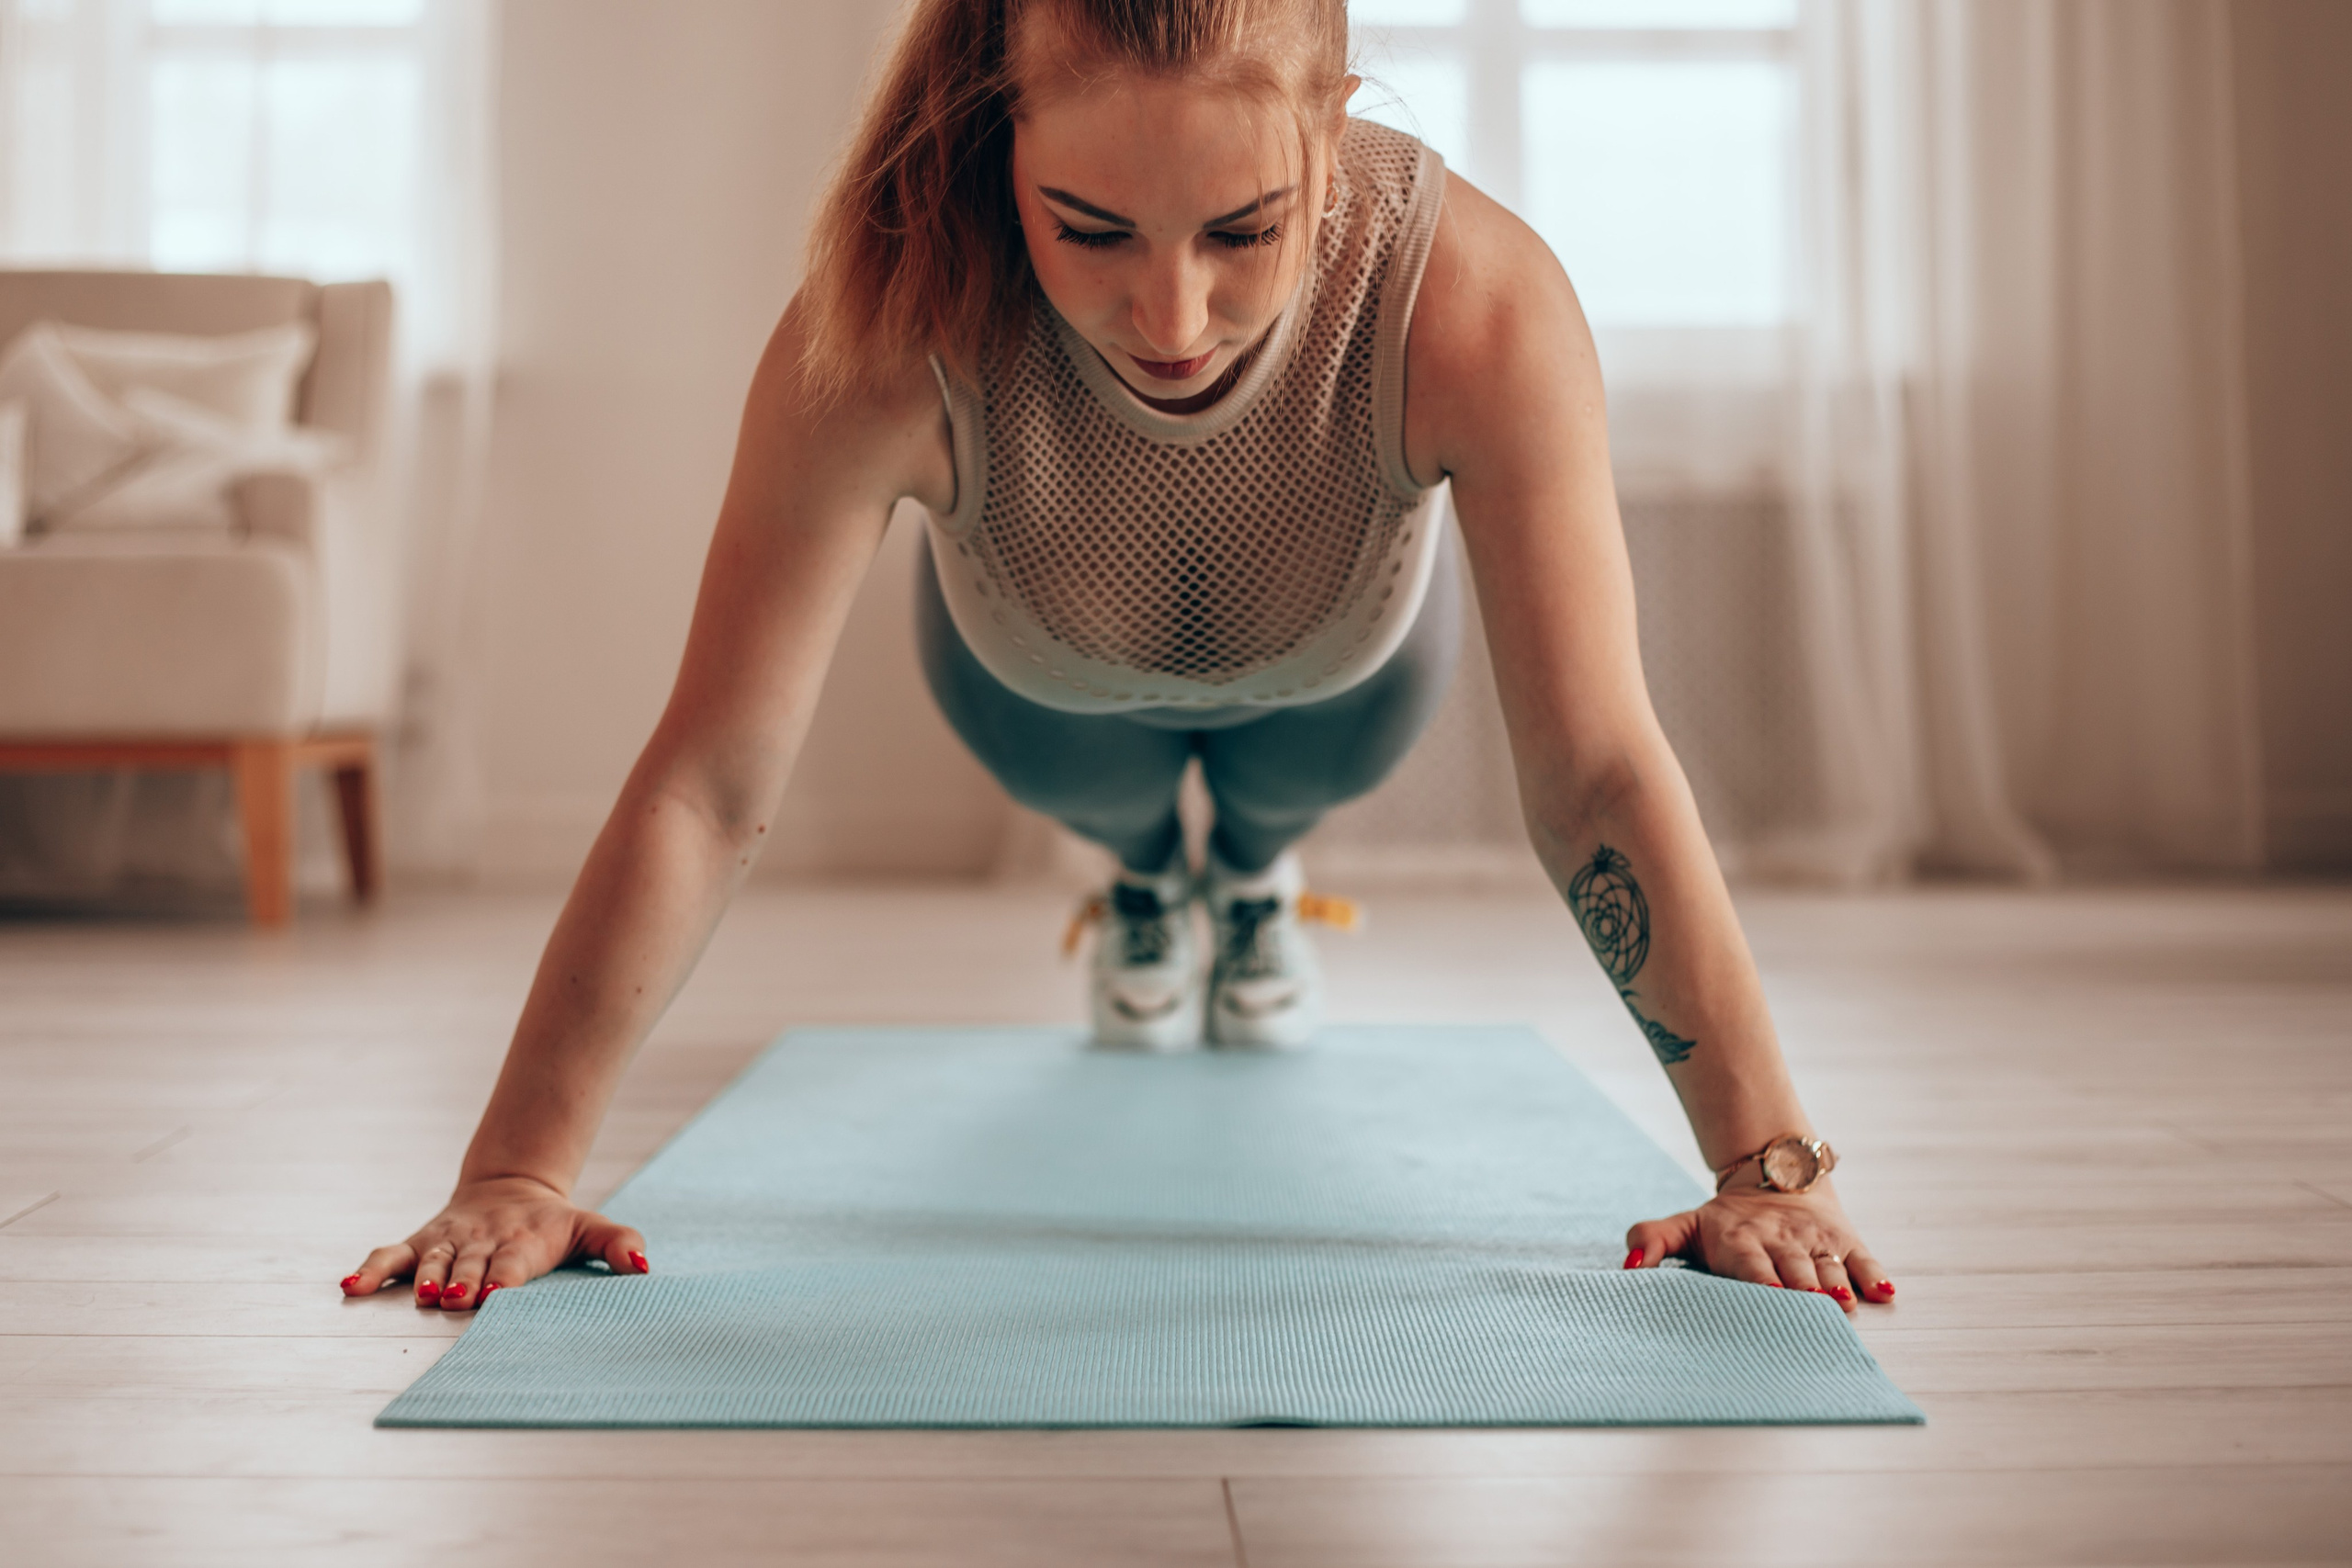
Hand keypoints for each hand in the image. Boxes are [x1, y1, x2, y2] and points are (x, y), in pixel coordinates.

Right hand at [338, 1175, 648, 1311]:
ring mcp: (448, 1241)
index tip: (493, 1294)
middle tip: (455, 1298)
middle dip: (461, 1280)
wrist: (512, 1188)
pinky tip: (350, 1286)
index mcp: (522, 1241)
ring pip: (431, 1259)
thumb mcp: (590, 1228)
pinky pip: (392, 1254)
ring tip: (419, 1295)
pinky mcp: (421, 1242)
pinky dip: (371, 1269)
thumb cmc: (553, 1225)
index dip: (502, 1277)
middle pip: (469, 1262)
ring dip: (424, 1278)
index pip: (511, 1263)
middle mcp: (481, 1240)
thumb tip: (645, 1267)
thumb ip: (618, 1244)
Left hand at [1622, 1181, 1891, 1313]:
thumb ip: (1652, 1239)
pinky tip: (1884, 1292)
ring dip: (1837, 1284)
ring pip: (1829, 1265)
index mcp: (1740, 1241)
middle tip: (1812, 1306)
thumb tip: (1627, 1266)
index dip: (1760, 1279)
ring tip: (1844, 1303)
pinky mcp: (1844, 1241)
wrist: (1774, 1179)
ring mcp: (1815, 1242)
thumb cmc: (1724, 1223)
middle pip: (1794, 1268)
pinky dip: (1873, 1274)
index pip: (1750, 1263)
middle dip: (1802, 1288)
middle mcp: (1780, 1241)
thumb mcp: (1685, 1224)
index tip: (1769, 1295)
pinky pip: (1863, 1258)